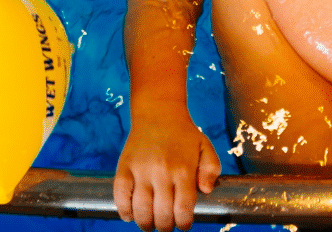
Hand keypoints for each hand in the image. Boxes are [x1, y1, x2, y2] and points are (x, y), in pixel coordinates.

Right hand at [113, 106, 220, 231]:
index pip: (183, 210)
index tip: (183, 225)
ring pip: (140, 210)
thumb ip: (211, 170)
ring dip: (145, 224)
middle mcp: (161, 171)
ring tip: (150, 224)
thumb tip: (206, 191)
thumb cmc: (184, 134)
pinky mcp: (124, 167)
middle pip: (162, 215)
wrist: (158, 112)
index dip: (184, 224)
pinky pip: (120, 196)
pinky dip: (124, 210)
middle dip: (166, 227)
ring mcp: (140, 170)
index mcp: (183, 169)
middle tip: (167, 225)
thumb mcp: (205, 148)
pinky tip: (130, 215)